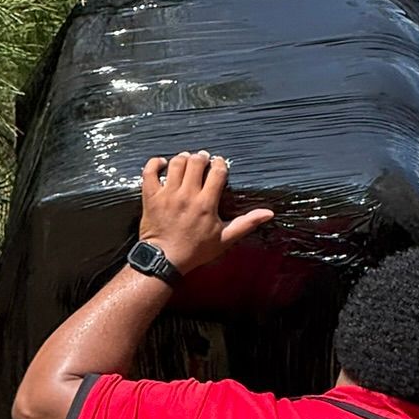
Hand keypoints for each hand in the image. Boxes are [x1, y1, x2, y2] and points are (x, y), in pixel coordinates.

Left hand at [137, 151, 273, 275]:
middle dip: (202, 158)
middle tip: (202, 161)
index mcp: (206, 204)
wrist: (164, 261)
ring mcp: (167, 194)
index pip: (217, 172)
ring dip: (182, 158)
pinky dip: (155, 163)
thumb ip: (246, 223)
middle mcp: (187, 195)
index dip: (220, 164)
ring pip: (176, 163)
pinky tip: (162, 163)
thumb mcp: (224, 239)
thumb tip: (268, 213)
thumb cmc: (195, 251)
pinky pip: (149, 171)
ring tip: (186, 160)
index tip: (219, 165)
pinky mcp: (151, 196)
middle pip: (196, 162)